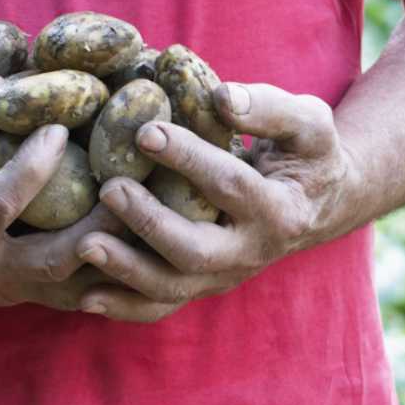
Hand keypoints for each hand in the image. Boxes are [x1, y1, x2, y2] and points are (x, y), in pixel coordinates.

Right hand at [0, 82, 125, 311]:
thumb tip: (7, 82)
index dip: (31, 166)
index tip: (62, 125)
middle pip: (55, 260)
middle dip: (99, 224)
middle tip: (134, 180)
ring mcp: (10, 290)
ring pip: (78, 282)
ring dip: (117, 247)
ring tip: (153, 204)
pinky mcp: (28, 290)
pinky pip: (78, 283)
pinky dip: (111, 261)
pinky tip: (144, 230)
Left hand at [76, 83, 353, 323]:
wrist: (319, 203)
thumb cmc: (308, 153)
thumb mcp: (309, 123)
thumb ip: (272, 109)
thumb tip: (222, 97)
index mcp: (281, 211)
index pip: (229, 185)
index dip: (188, 158)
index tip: (146, 131)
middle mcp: (252, 252)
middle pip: (195, 250)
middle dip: (149, 222)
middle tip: (109, 189)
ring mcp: (226, 276)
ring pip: (173, 288)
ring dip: (126, 270)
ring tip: (85, 245)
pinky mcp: (204, 285)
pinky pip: (161, 307)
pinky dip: (123, 306)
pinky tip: (85, 296)